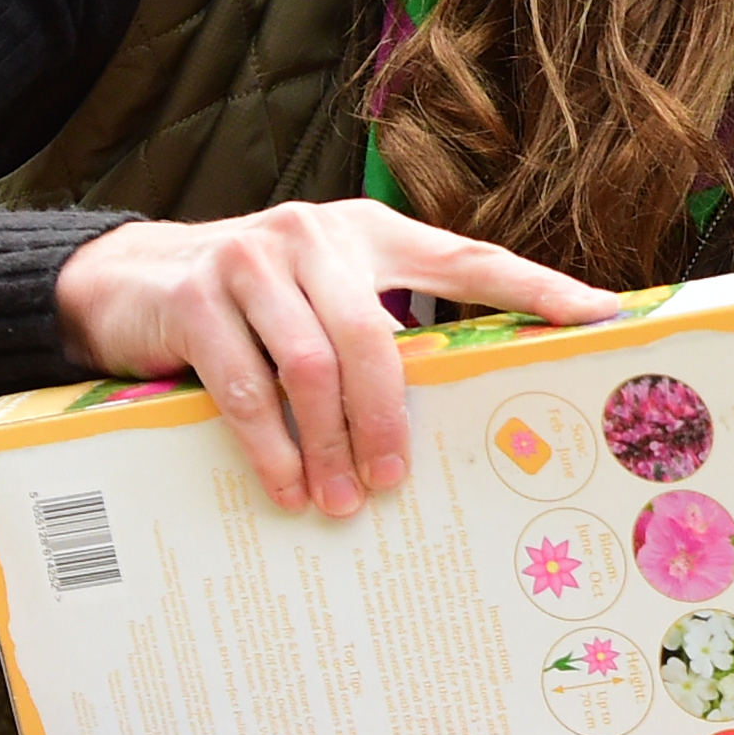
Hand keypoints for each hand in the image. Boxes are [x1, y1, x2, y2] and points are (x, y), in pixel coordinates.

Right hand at [52, 200, 613, 516]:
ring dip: (328, 445)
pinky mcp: (195, 297)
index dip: (539, 287)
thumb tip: (462, 416)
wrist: (130, 282)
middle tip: (396, 482)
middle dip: (390, 419)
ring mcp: (251, 259)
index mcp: (370, 234)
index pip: (470, 259)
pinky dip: (269, 446)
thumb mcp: (324, 297)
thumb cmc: (255, 307)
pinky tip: (287, 487)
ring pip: (310, 365)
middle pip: (376, 336)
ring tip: (340, 501)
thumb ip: (383, 331)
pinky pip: (243, 385)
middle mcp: (317, 234)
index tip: (603, 317)